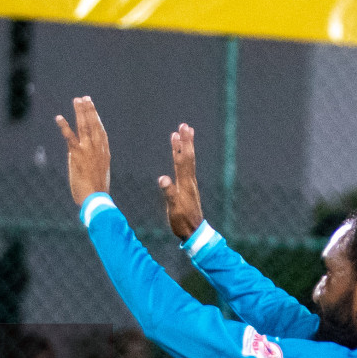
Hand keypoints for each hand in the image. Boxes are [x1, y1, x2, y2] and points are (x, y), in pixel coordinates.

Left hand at [55, 96, 110, 206]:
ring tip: (76, 100)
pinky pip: (69, 137)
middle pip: (93, 124)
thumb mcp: (99, 175)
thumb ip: (93, 164)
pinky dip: (63, 126)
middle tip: (85, 98)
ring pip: (84, 126)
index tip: (93, 110)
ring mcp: (87, 149)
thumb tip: (85, 161)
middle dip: (89, 110)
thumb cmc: (97, 191)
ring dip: (79, 112)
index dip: (97, 119)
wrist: (96, 198)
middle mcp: (97, 148)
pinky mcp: (77, 154)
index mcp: (104, 152)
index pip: (101, 131)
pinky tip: (58, 117)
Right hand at [158, 123, 204, 239]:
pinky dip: (184, 158)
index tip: (178, 132)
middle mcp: (189, 181)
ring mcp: (190, 184)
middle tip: (184, 125)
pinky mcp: (188, 188)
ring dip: (186, 147)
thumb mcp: (173, 209)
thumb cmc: (182, 222)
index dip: (180, 146)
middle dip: (186, 141)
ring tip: (184, 134)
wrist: (194, 232)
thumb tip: (162, 178)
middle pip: (188, 157)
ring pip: (188, 161)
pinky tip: (183, 156)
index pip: (182, 161)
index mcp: (185, 184)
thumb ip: (169, 193)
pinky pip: (186, 168)